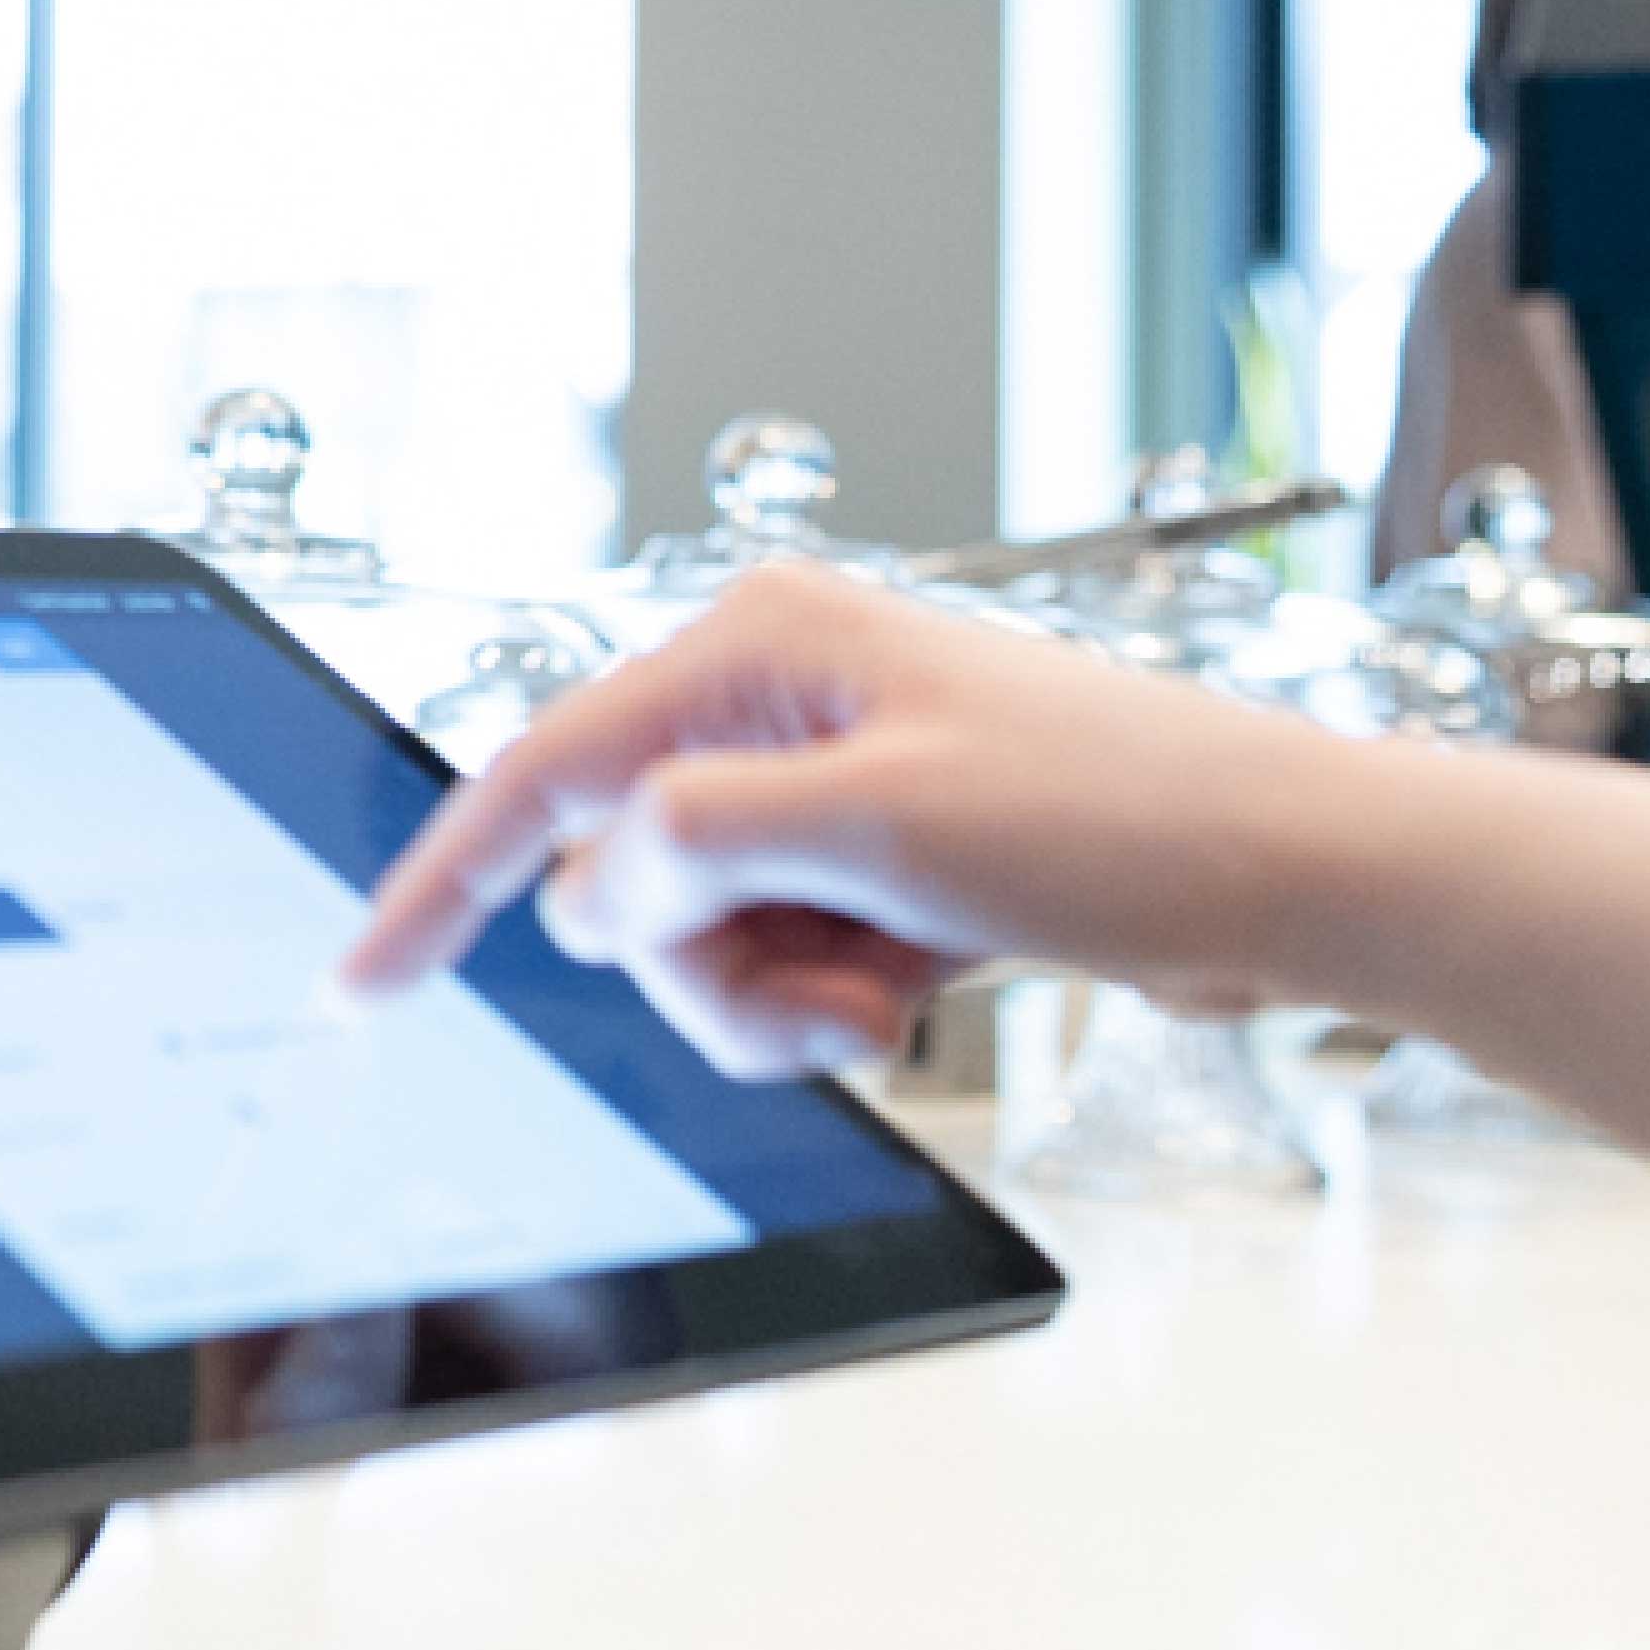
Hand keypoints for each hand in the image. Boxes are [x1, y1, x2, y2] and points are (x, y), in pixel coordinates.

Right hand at [336, 563, 1389, 1076]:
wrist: (1286, 874)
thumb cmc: (1116, 822)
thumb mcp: (880, 831)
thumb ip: (697, 844)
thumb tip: (593, 889)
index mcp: (759, 647)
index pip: (546, 772)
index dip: (442, 882)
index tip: (363, 986)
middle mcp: (776, 701)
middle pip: (624, 879)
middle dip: (702, 969)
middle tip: (828, 997)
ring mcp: (828, 785)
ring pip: (699, 938)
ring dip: (774, 1001)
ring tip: (892, 1000)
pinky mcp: (880, 860)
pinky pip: (779, 959)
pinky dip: (830, 1001)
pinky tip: (923, 991)